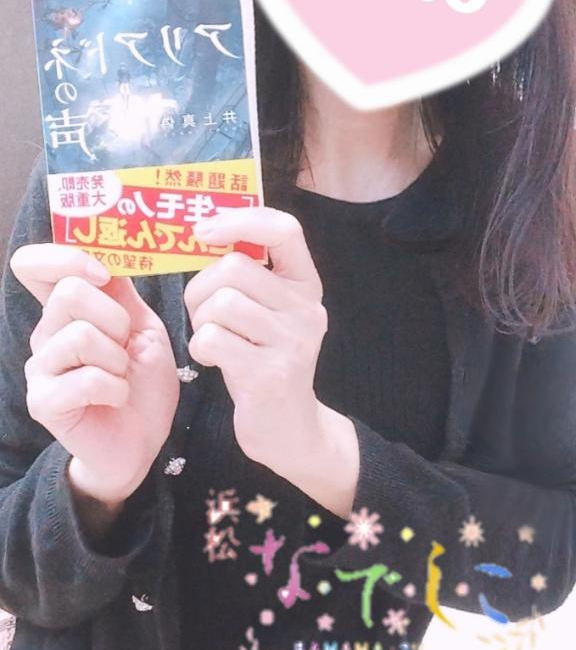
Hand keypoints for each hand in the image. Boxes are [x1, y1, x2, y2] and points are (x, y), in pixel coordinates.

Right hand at [10, 244, 179, 503]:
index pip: (32, 264)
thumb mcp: (142, 326)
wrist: (143, 439)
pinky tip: (117, 398)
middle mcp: (46, 334)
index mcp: (66, 311)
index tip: (104, 274)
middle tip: (125, 346)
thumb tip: (107, 253)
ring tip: (122, 375)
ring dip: (117, 357)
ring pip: (79, 335)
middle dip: (114, 317)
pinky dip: (115, 388)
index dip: (65, 257)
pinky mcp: (44, 402)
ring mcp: (40, 368)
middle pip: (68, 292)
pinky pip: (85, 378)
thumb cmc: (142, 381)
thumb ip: (122, 291)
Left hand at [184, 207, 327, 472]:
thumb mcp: (266, 313)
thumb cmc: (262, 360)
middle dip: (200, 288)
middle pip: (234, 268)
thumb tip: (201, 230)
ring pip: (221, 303)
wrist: (288, 429)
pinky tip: (213, 360)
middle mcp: (306, 310)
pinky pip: (212, 339)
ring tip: (212, 339)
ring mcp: (292, 343)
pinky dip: (200, 348)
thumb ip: (247, 276)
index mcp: (305, 285)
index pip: (284, 229)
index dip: (241, 220)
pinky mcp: (269, 374)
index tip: (204, 231)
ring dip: (200, 320)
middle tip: (203, 313)